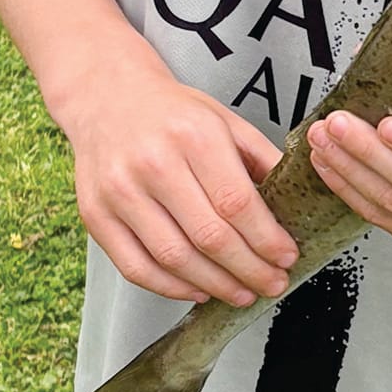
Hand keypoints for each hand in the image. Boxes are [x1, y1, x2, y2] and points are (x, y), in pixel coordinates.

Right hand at [65, 60, 296, 306]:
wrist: (107, 98)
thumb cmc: (174, 113)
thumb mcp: (226, 122)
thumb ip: (262, 161)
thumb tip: (296, 207)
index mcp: (193, 136)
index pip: (237, 203)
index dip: (267, 239)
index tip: (287, 257)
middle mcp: (153, 164)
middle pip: (209, 236)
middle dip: (249, 269)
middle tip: (272, 283)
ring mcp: (119, 192)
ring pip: (174, 258)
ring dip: (215, 285)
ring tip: (242, 292)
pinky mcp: (95, 215)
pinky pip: (136, 267)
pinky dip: (171, 288)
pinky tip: (198, 290)